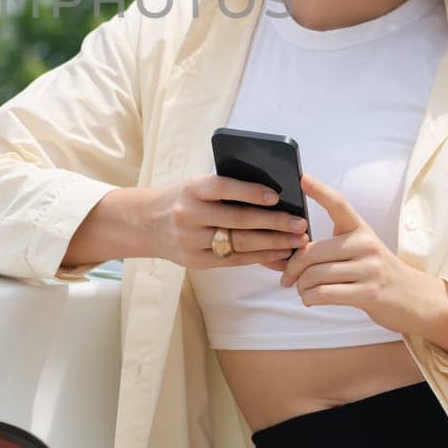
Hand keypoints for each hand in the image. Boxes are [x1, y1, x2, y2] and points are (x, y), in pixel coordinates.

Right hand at [139, 174, 312, 270]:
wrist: (147, 223)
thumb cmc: (184, 199)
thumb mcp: (197, 186)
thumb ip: (227, 190)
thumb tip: (273, 197)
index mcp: (191, 189)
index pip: (222, 188)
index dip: (249, 192)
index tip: (276, 196)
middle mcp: (189, 214)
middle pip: (237, 220)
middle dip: (274, 223)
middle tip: (300, 224)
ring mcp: (191, 240)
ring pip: (238, 243)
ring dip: (273, 243)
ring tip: (296, 241)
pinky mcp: (195, 261)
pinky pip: (233, 260)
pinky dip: (259, 257)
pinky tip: (278, 254)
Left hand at [277, 173, 447, 339]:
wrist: (414, 298)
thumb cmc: (378, 273)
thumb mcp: (362, 250)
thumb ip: (334, 246)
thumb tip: (295, 249)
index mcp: (361, 229)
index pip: (339, 204)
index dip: (319, 190)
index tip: (301, 177)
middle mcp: (365, 244)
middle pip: (312, 251)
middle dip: (292, 268)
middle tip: (286, 278)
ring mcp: (369, 268)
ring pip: (315, 275)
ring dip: (301, 287)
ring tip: (302, 290)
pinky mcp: (369, 292)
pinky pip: (325, 293)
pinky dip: (309, 298)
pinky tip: (310, 298)